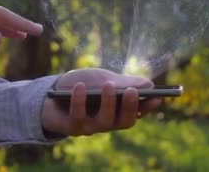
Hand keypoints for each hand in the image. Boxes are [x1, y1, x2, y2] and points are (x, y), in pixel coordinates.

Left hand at [41, 68, 161, 135]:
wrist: (52, 94)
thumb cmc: (83, 86)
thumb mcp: (104, 79)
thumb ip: (124, 82)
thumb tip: (149, 84)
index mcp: (119, 111)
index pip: (139, 112)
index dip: (149, 107)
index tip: (157, 97)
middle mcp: (109, 123)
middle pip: (124, 121)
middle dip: (130, 107)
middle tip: (133, 91)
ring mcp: (92, 127)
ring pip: (105, 121)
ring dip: (108, 102)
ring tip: (109, 85)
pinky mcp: (73, 128)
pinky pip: (79, 116)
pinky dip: (79, 100)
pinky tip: (80, 86)